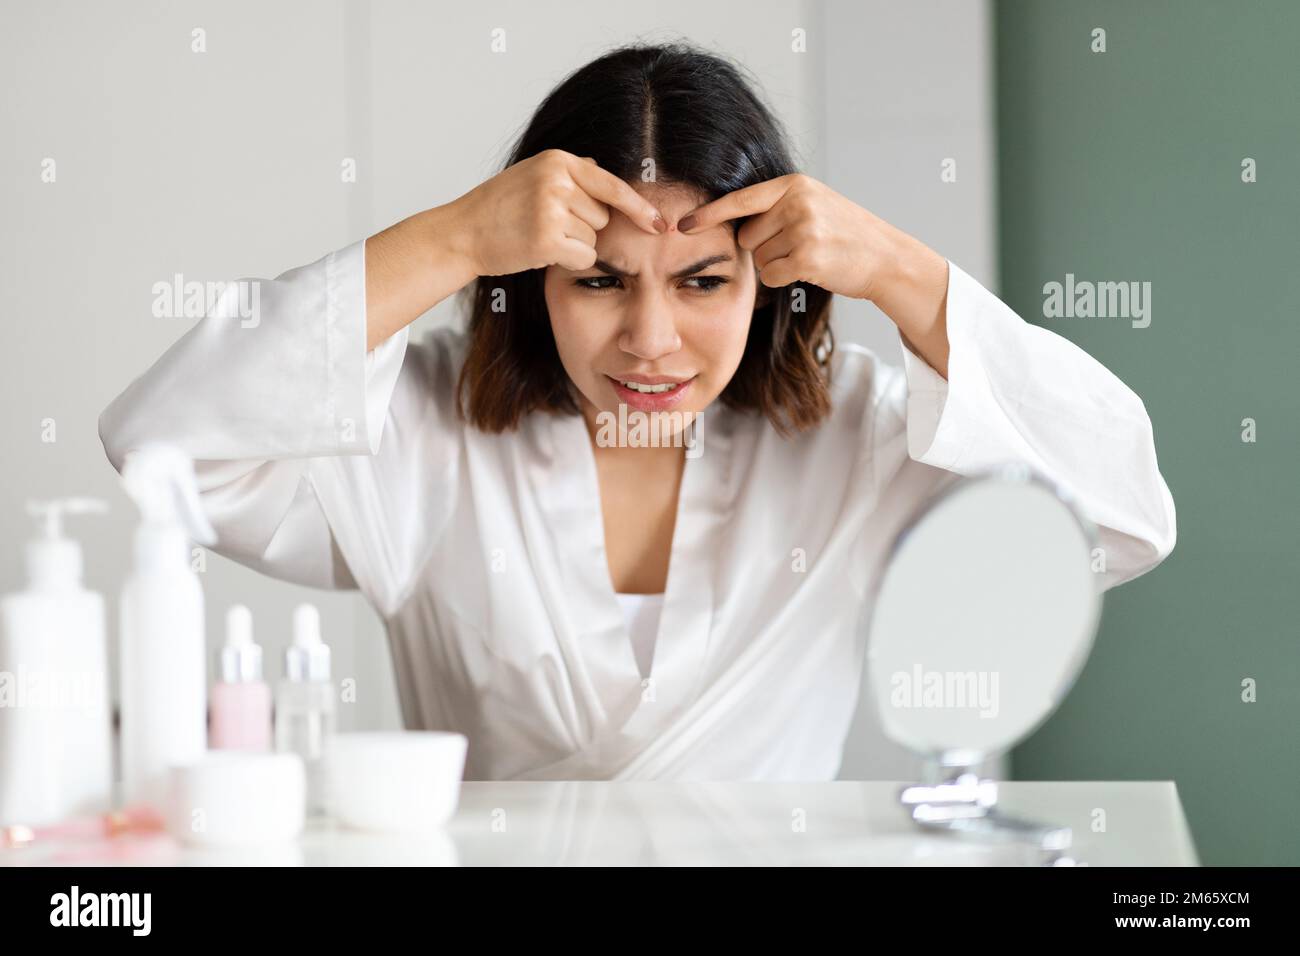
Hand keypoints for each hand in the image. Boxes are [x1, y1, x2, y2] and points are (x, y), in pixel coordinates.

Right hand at [445, 149, 665, 276]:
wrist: (462, 233)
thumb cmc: (499, 209)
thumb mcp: (532, 175)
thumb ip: (569, 173)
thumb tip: (602, 166)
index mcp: (557, 161)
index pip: (612, 184)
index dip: (639, 207)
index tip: (660, 223)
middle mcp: (557, 180)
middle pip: (604, 216)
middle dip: (584, 227)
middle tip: (546, 225)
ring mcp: (551, 208)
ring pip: (594, 239)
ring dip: (574, 245)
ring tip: (539, 235)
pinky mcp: (546, 238)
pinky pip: (583, 257)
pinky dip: (568, 261)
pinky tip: (541, 252)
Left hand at [678, 174, 950, 374]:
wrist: (884, 257)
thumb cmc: (845, 234)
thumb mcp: (814, 205)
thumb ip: (777, 208)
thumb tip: (733, 227)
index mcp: (794, 185)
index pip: (740, 200)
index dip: (708, 214)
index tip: (681, 225)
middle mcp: (796, 203)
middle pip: (747, 236)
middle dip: (764, 248)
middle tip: (799, 246)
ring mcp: (803, 229)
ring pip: (759, 259)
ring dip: (777, 264)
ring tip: (809, 255)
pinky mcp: (807, 258)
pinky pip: (771, 276)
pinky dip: (784, 280)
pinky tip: (810, 270)